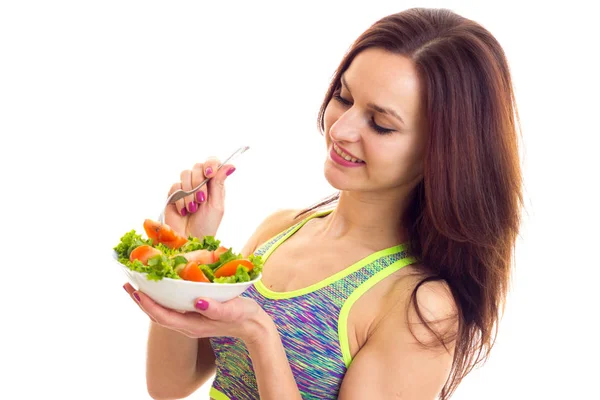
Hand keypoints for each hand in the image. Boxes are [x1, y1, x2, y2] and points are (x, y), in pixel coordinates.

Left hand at [123, 283, 266, 343]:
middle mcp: (187, 325)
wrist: (253, 325)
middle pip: (157, 314)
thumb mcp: (232, 310)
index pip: (163, 316)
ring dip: (149, 298)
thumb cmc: (243, 316)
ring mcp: (190, 321)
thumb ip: (216, 308)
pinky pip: (171, 308)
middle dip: (141, 300)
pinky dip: (161, 297)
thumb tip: (198, 301)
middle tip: (127, 284)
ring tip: (137, 284)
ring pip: (162, 311)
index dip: (148, 304)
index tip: (136, 291)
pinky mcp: (194, 315)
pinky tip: (160, 287)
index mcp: (192, 325)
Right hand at [164, 158, 235, 238]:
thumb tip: (231, 165)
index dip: (210, 163)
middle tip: (201, 200)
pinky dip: (180, 200)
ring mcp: (185, 188)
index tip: (210, 173)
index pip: (212, 162)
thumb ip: (219, 184)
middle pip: (197, 166)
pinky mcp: (173, 194)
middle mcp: (199, 183)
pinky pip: (175, 187)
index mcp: (213, 184)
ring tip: (193, 208)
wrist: (190, 240)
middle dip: (199, 183)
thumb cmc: (206, 226)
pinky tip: (184, 211)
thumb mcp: (217, 205)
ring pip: (185, 174)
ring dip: (190, 192)